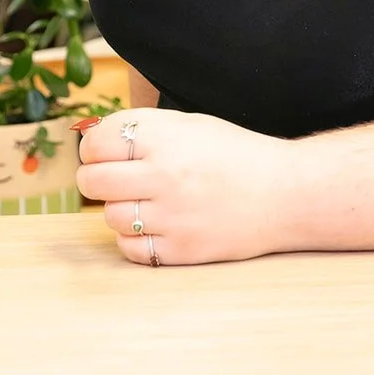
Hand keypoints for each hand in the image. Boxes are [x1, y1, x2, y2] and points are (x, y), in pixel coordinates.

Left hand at [74, 107, 294, 265]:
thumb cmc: (234, 153)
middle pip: (93, 180)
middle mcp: (164, 175)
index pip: (96, 143)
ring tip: (144, 199)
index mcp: (166, 137)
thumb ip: (143, 129)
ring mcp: (171, 216)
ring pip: (109, 215)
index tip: (103, 150)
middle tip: (112, 176)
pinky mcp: (179, 250)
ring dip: (119, 207)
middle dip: (95, 177)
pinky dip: (134, 237)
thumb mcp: (191, 124)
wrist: (282, 192)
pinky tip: (155, 223)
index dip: (93, 146)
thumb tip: (91, 137)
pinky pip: (130, 247)